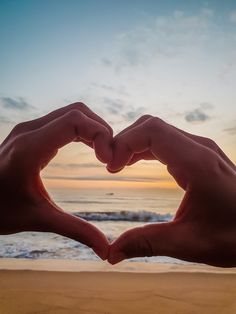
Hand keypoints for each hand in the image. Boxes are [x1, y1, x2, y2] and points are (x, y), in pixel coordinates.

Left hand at [0, 103, 112, 259]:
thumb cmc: (0, 210)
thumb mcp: (38, 219)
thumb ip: (74, 230)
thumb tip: (105, 249)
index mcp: (30, 148)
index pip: (74, 121)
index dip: (100, 134)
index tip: (108, 160)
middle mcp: (29, 131)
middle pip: (77, 112)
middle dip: (101, 130)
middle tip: (111, 158)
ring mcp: (30, 129)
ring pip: (72, 114)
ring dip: (93, 129)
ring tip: (104, 153)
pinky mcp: (32, 133)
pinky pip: (64, 121)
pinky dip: (83, 131)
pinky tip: (90, 149)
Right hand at [107, 115, 235, 266]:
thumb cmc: (235, 237)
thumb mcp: (190, 244)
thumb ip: (147, 243)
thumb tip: (110, 253)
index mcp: (196, 163)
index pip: (151, 131)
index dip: (124, 142)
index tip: (110, 167)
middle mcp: (198, 149)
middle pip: (151, 126)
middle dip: (124, 141)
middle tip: (109, 166)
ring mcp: (199, 150)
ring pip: (157, 131)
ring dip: (133, 144)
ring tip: (116, 166)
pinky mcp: (198, 157)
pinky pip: (165, 142)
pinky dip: (144, 148)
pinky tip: (133, 164)